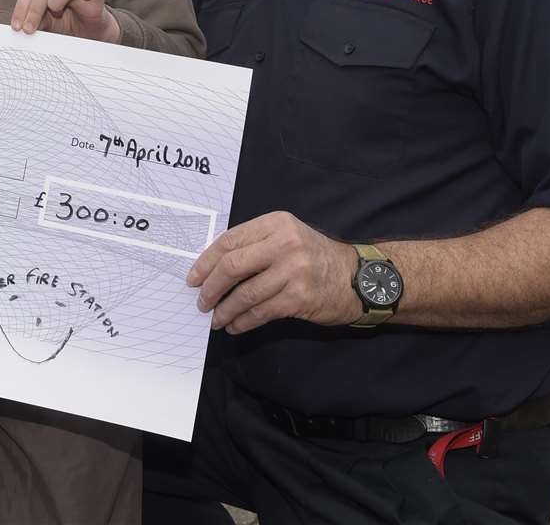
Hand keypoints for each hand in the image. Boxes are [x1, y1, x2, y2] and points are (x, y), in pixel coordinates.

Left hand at [10, 0, 120, 42]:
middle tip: (29, 29)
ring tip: (57, 13)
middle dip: (33, 11)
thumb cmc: (66, 22)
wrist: (88, 30)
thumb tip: (21, 27)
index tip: (17, 27)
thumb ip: (35, 21)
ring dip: (56, 2)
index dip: (21, 8)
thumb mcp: (46, 23)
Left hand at [186, 211, 360, 332]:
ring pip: (245, 293)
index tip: (193, 278)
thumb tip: (212, 268)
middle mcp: (284, 243)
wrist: (357, 277)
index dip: (205, 261)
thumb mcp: (287, 237)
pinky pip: (261, 312)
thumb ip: (255, 245)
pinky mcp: (300, 297)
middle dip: (211, 287)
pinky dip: (243, 321)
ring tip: (215, 319)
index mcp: (276, 223)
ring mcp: (293, 270)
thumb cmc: (315, 257)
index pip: (229, 240)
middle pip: (232, 265)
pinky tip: (235, 326)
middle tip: (201, 301)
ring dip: (225, 310)